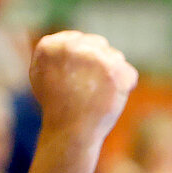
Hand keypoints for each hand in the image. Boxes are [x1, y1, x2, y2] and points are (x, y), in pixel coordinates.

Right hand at [28, 31, 137, 146]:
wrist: (70, 133)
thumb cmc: (57, 109)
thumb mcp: (42, 75)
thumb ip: (55, 54)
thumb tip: (72, 40)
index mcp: (50, 46)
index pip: (79, 39)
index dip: (84, 60)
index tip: (82, 77)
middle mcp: (72, 47)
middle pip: (99, 45)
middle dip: (100, 64)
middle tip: (91, 89)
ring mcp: (94, 58)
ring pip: (116, 58)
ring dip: (112, 76)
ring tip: (98, 96)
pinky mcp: (115, 72)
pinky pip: (130, 74)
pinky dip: (125, 88)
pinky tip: (111, 100)